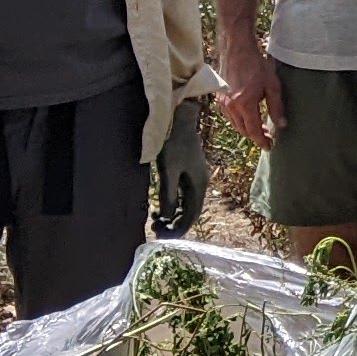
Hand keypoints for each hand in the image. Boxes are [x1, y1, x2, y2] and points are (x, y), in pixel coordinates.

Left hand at [154, 122, 212, 237]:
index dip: (179, 229)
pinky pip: (183, 196)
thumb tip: (167, 217)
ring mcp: (196, 178)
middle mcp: (201, 184)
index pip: (193, 215)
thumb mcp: (168, 171)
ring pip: (187, 205)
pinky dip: (173, 204)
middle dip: (175, 224)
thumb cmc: (173, 143)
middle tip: (156, 228)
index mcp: (199, 185)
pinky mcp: (189, 173)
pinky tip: (160, 205)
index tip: (163, 236)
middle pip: (191, 212)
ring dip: (173, 215)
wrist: (180, 120)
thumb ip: (168, 195)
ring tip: (155, 218)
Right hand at [213, 37, 278, 149]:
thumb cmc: (257, 65)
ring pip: (235, 124)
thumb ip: (276, 107)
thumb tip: (281, 125)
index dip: (262, 141)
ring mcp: (223, 102)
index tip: (270, 147)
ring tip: (261, 129)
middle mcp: (231, 106)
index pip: (253, 131)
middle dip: (256, 136)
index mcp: (244, 105)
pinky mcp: (219, 97)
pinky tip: (248, 118)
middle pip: (243, 130)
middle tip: (269, 138)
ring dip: (247, 129)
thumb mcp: (272, 86)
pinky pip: (229, 116)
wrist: (237, 49)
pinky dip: (239, 121)